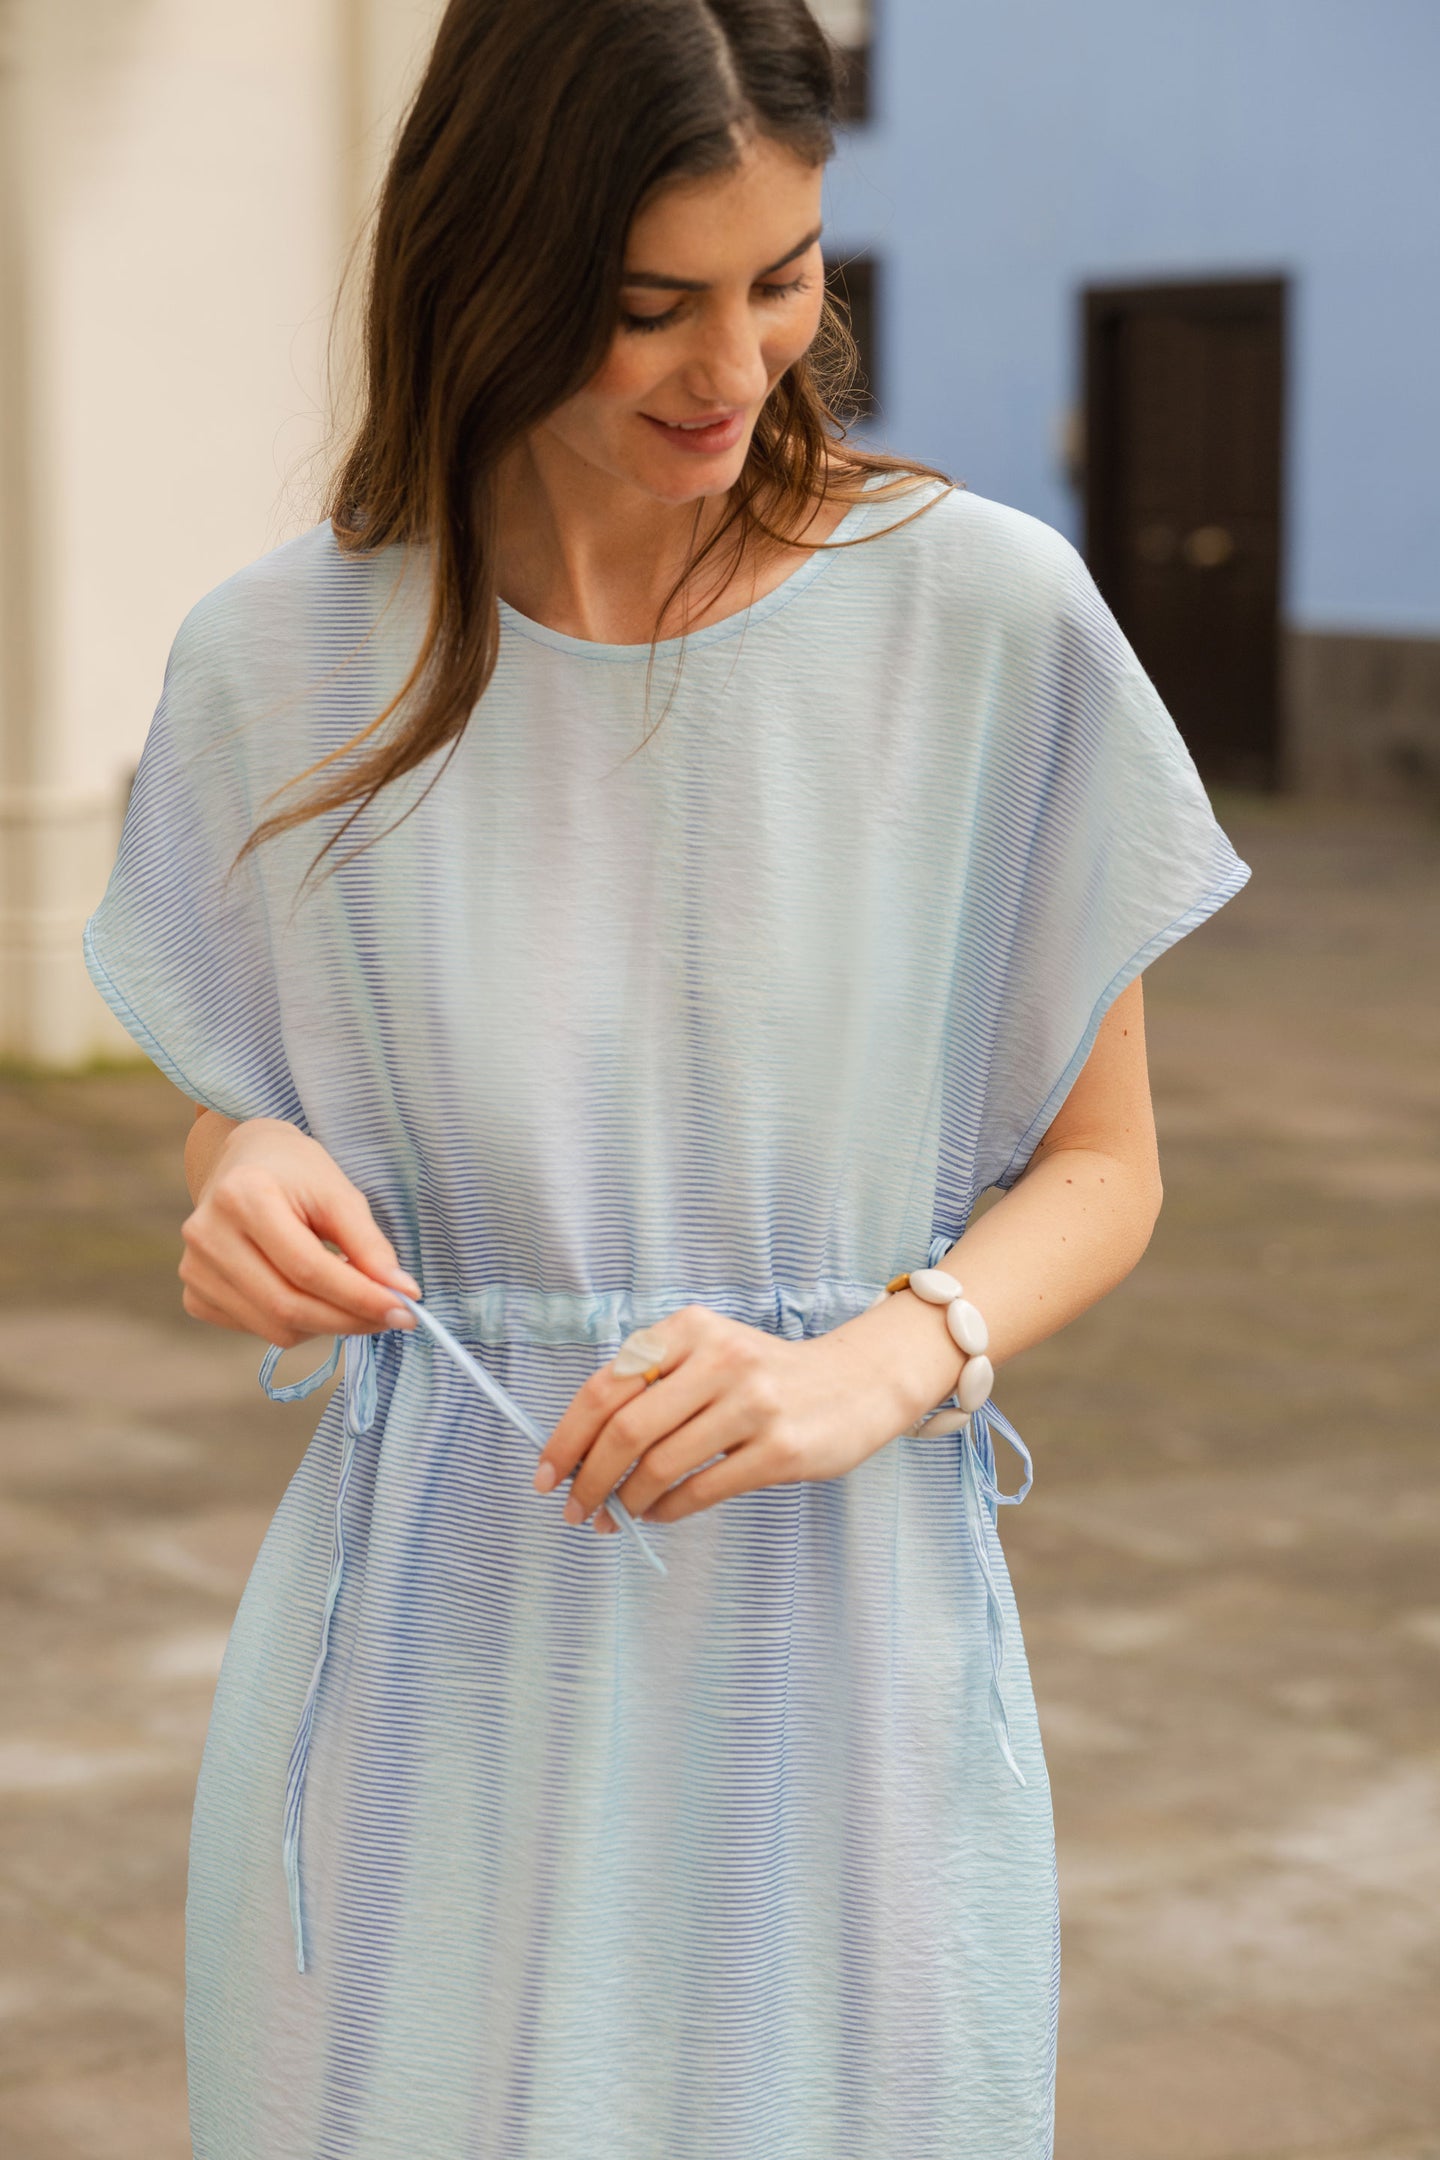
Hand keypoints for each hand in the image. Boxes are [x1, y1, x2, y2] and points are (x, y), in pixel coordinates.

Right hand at [179, 1116, 419, 1344]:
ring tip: (353, 1299)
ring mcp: (194, 1269)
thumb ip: (369, 1243)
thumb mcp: (339, 1193)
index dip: (360, 1296)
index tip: (405, 1308)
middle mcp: (207, 1235)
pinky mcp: (194, 1294)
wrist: (243, 1163)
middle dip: (350, 1319)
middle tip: (393, 1317)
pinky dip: (296, 1324)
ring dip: (327, 1325)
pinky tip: (311, 1295)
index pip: (308, 1268)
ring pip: (275, 1327)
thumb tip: (401, 1293)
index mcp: (242, 1197)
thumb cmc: (296, 1173)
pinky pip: (257, 1328)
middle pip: (288, 1306)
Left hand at [532, 1304, 911, 1531]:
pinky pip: (700, 1490)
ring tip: (618, 1515)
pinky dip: (667, 1510)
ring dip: (627, 1501)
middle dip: (589, 1479)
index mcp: (691, 1329)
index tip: (547, 1474)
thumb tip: (581, 1449)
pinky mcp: (778, 1450)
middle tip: (576, 1510)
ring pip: (660, 1466)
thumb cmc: (766, 1374)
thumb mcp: (710, 1352)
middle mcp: (720, 1360)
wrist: (858, 1382)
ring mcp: (752, 1405)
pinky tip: (658, 1513)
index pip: (606, 1387)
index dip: (567, 1437)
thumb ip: (652, 1384)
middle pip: (626, 1431)